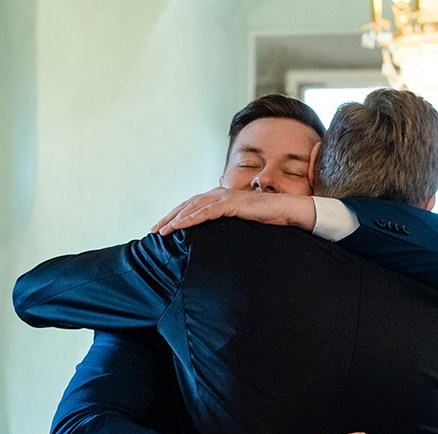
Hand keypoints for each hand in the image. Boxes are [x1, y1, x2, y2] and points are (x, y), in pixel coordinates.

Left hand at [152, 188, 315, 234]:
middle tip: (152, 231)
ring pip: (192, 207)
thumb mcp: (240, 222)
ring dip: (174, 219)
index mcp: (218, 197)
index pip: (190, 206)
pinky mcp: (231, 203)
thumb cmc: (264, 218)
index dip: (174, 216)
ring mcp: (224, 197)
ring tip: (160, 231)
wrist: (285, 210)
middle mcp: (218, 193)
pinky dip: (190, 218)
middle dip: (168, 218)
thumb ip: (226, 222)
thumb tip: (216, 235)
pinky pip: (206, 211)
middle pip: (186, 205)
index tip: (160, 228)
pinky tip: (178, 226)